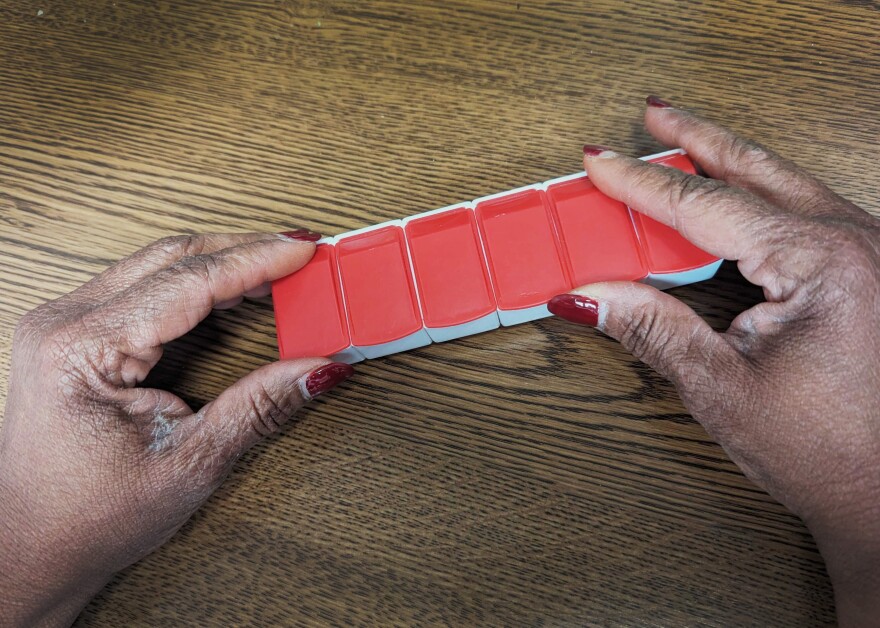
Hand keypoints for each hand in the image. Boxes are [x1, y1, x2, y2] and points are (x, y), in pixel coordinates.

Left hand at [0, 231, 353, 626]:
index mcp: (82, 349)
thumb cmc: (90, 516)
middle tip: (303, 252)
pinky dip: (198, 280)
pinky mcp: (76, 332)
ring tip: (280, 268)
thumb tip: (317, 369)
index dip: (257, 261)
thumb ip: (259, 407)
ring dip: (224, 261)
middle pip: (173, 256)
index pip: (189, 281)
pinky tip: (235, 290)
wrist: (35, 544)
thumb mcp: (190, 464)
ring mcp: (65, 323)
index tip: (305, 250)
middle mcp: (64, 323)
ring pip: (160, 262)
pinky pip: (146, 283)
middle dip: (246, 249)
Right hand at [548, 97, 879, 624]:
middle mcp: (856, 241)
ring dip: (725, 163)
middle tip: (650, 115)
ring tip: (680, 143)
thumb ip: (650, 327)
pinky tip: (728, 200)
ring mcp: (867, 252)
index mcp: (825, 262)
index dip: (641, 185)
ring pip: (782, 184)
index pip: (706, 206)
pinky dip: (753, 198)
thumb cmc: (831, 454)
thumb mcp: (721, 388)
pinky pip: (800, 213)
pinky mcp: (865, 270)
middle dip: (696, 140)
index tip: (597, 164)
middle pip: (755, 169)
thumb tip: (586, 295)